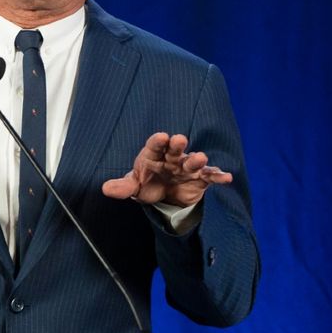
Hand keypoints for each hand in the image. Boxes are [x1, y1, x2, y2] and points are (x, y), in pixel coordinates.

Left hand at [101, 132, 231, 207]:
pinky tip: (226, 178)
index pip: (155, 145)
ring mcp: (187, 167)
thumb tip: (105, 189)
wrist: (164, 195)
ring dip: (197, 160)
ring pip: (193, 161)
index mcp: (154, 154)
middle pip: (175, 149)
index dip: (158, 141)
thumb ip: (123, 187)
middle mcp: (172, 157)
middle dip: (177, 144)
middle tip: (179, 139)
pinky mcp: (200, 178)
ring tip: (201, 158)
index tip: (161, 137)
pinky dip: (218, 176)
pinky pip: (210, 176)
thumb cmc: (147, 183)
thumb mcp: (134, 186)